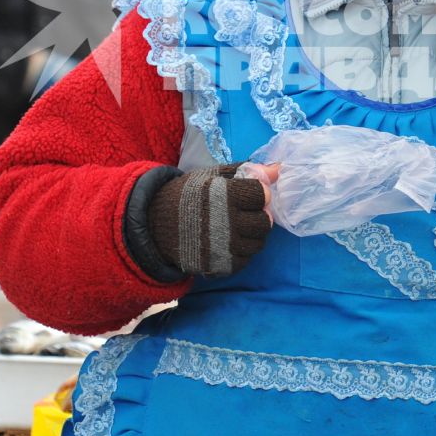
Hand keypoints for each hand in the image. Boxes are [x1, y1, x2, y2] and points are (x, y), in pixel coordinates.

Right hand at [147, 164, 272, 278]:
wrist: (156, 224)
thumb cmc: (189, 195)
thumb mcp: (213, 176)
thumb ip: (247, 171)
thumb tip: (279, 169)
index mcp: (224, 196)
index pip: (262, 195)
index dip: (258, 193)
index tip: (249, 193)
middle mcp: (226, 223)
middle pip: (264, 222)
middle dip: (258, 215)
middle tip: (245, 212)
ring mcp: (224, 248)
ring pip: (258, 243)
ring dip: (252, 234)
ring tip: (236, 227)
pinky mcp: (221, 266)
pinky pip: (246, 260)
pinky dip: (242, 251)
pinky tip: (229, 241)